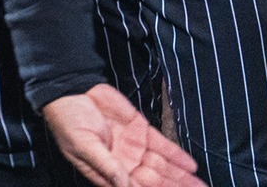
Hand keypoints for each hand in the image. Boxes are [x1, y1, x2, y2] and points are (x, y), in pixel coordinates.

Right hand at [42, 83, 202, 186]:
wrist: (71, 90)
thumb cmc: (67, 120)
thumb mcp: (83, 145)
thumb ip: (106, 165)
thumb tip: (124, 186)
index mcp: (108, 171)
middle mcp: (124, 163)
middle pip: (155, 180)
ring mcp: (133, 147)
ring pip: (163, 166)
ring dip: (181, 176)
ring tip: (200, 184)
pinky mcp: (140, 130)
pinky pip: (163, 145)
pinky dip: (177, 156)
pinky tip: (191, 165)